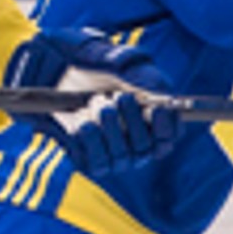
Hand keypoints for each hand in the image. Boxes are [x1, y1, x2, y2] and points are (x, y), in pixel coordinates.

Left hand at [9, 27, 180, 172]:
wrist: (63, 75)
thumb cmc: (101, 71)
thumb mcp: (129, 70)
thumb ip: (151, 85)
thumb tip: (167, 103)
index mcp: (153, 127)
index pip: (169, 138)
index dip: (165, 127)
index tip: (156, 109)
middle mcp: (138, 148)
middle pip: (145, 147)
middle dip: (132, 121)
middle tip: (119, 97)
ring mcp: (115, 158)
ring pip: (121, 155)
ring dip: (109, 125)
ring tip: (96, 102)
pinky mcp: (91, 163)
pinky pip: (97, 161)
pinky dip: (90, 137)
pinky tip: (84, 119)